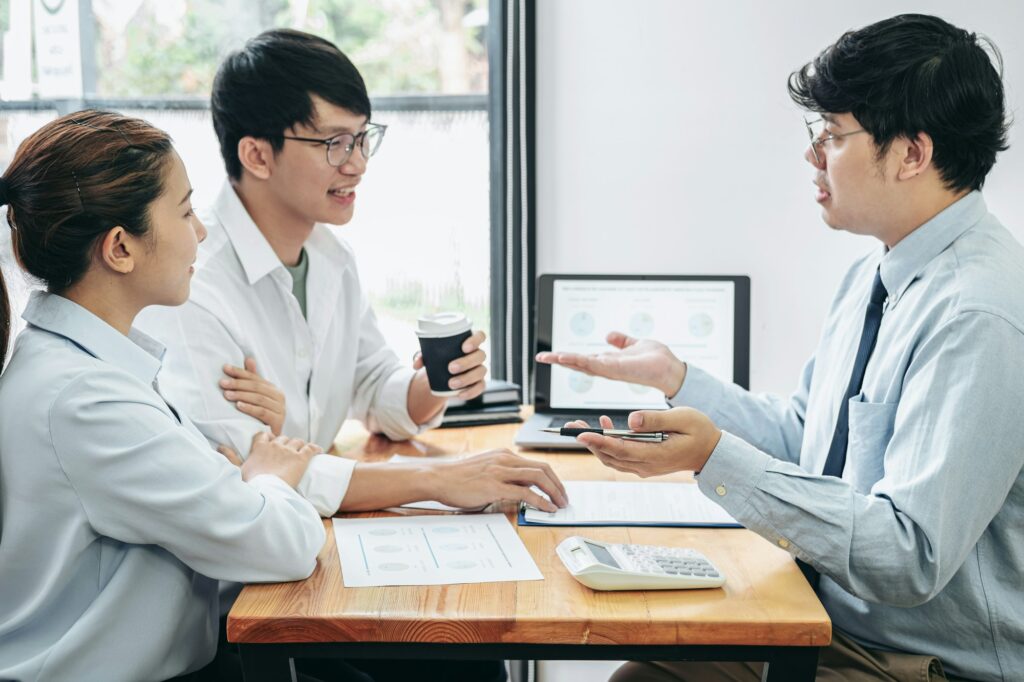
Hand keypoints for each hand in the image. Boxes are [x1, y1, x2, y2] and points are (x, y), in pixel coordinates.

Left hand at [220, 358, 285, 434]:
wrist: (270, 441)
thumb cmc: (260, 418)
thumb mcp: (256, 398)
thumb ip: (253, 380)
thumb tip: (249, 359)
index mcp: (273, 389)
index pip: (255, 378)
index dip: (240, 372)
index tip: (225, 368)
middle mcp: (279, 397)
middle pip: (256, 387)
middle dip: (238, 384)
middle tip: (222, 383)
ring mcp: (280, 409)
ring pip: (259, 398)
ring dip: (241, 395)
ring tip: (226, 394)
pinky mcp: (278, 421)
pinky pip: (262, 412)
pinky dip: (250, 408)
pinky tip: (238, 406)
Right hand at [236, 432, 322, 488]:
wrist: (266, 493)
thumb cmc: (250, 485)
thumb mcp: (237, 471)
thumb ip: (230, 458)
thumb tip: (220, 446)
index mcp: (259, 448)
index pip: (264, 435)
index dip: (268, 437)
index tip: (271, 441)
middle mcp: (275, 446)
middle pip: (283, 438)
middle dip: (285, 443)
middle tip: (287, 451)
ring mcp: (289, 451)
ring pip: (298, 441)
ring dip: (300, 445)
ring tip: (302, 451)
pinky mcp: (301, 458)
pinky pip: (311, 448)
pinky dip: (315, 449)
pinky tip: (318, 451)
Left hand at [413, 329, 488, 399]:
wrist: (441, 376)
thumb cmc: (439, 359)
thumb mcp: (429, 355)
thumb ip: (422, 356)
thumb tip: (416, 364)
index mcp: (469, 342)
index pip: (480, 336)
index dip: (476, 340)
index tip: (464, 347)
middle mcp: (478, 355)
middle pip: (480, 355)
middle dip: (467, 362)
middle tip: (451, 368)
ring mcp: (480, 369)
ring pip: (481, 372)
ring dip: (466, 378)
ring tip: (451, 383)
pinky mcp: (479, 383)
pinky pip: (480, 387)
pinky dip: (471, 392)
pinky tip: (460, 395)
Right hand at [431, 449, 568, 511]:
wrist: (439, 479)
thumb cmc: (459, 478)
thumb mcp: (486, 470)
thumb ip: (504, 475)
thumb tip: (522, 489)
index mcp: (504, 455)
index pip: (536, 464)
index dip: (551, 477)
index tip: (558, 489)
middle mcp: (505, 459)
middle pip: (543, 468)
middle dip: (558, 484)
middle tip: (564, 498)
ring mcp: (500, 472)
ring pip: (538, 477)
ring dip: (554, 492)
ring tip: (560, 504)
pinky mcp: (495, 486)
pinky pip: (525, 492)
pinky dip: (540, 501)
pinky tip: (547, 508)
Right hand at [536, 331, 686, 396]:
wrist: (671, 369)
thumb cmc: (657, 359)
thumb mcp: (635, 344)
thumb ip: (622, 341)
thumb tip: (608, 335)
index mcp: (609, 362)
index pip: (584, 359)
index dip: (567, 357)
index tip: (551, 355)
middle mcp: (607, 368)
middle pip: (578, 363)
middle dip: (558, 360)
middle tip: (540, 357)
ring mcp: (610, 370)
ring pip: (582, 364)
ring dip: (565, 361)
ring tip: (548, 357)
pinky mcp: (615, 369)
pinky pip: (593, 365)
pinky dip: (578, 361)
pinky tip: (566, 358)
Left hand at [571, 408, 721, 477]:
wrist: (711, 451)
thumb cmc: (700, 432)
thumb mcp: (682, 418)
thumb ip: (656, 419)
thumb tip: (630, 420)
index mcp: (655, 455)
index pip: (620, 450)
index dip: (598, 442)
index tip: (581, 434)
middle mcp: (646, 464)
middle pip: (609, 456)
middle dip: (588, 441)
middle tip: (570, 426)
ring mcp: (644, 466)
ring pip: (612, 458)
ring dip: (595, 443)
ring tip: (581, 425)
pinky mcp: (644, 462)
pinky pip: (620, 456)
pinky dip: (608, 444)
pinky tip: (606, 426)